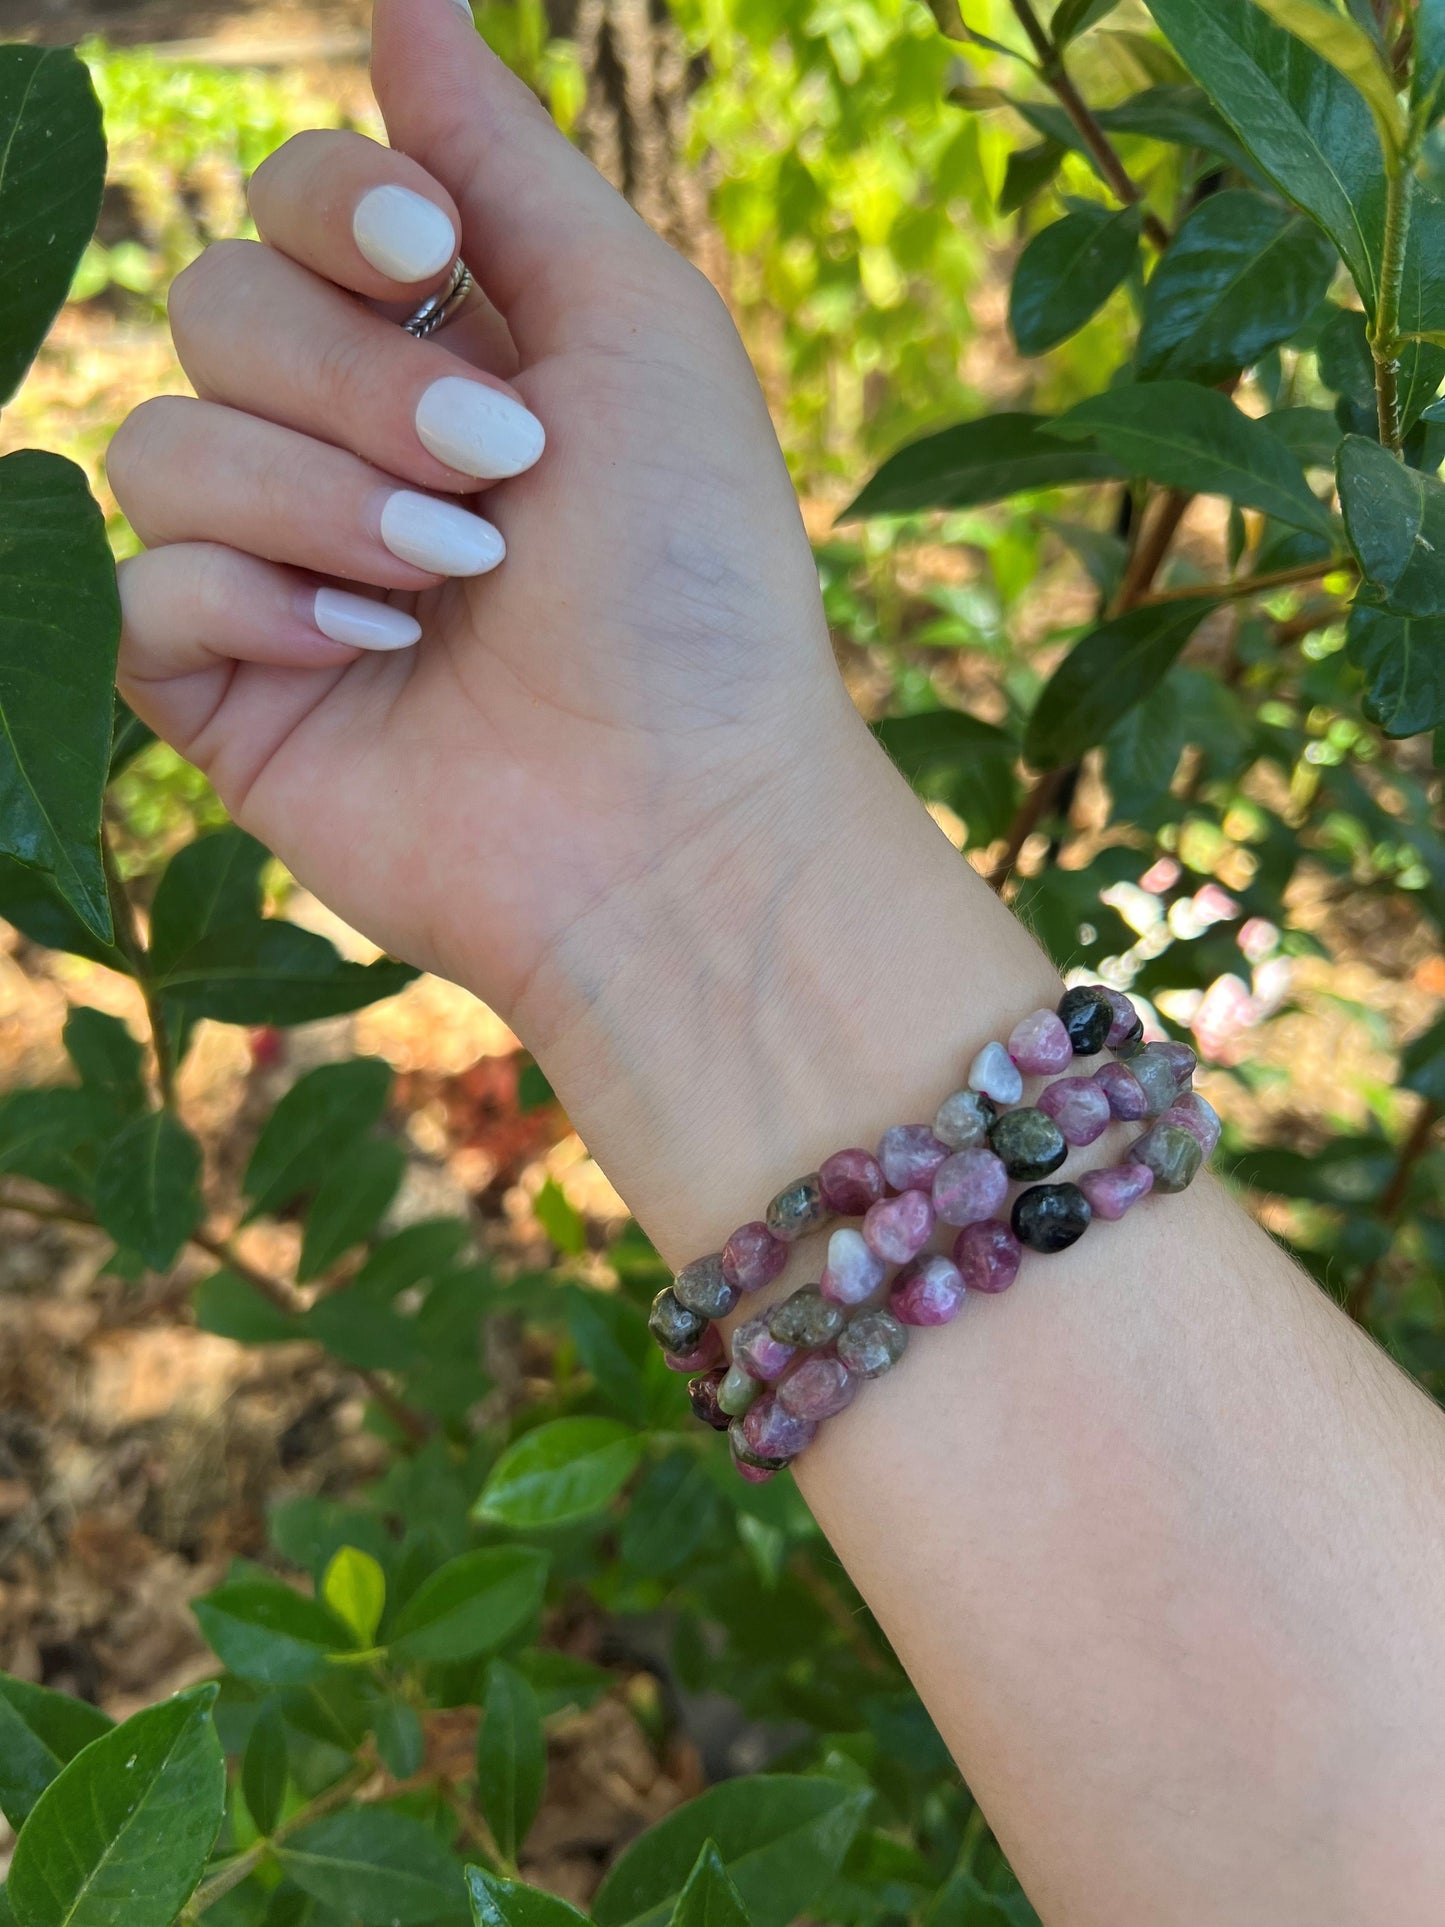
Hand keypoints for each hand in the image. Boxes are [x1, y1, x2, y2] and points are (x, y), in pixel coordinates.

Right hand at [108, 0, 850, 1035]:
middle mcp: (345, 448)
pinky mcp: (222, 691)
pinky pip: (138, 587)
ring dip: (320, 502)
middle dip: (353, 384)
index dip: (333, 209)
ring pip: (163, 444)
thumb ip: (507, 164)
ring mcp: (275, 572)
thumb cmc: (691, 578)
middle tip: (494, 471)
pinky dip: (258, 609)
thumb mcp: (635, 330)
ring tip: (453, 587)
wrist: (677, 814)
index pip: (292, 205)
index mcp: (443, 352)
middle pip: (214, 306)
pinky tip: (377, 663)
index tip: (427, 261)